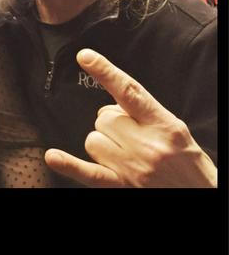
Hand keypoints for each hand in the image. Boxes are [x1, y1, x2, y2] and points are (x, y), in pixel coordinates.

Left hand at [44, 49, 216, 187]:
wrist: (201, 198)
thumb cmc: (187, 163)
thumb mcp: (175, 130)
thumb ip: (144, 113)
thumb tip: (112, 102)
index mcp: (163, 125)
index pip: (129, 91)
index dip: (105, 72)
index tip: (85, 56)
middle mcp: (147, 146)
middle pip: (104, 118)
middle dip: (113, 123)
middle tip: (131, 136)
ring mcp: (133, 168)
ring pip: (93, 140)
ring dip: (103, 143)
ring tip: (124, 154)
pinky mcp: (122, 186)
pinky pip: (89, 173)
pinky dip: (69, 165)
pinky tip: (53, 156)